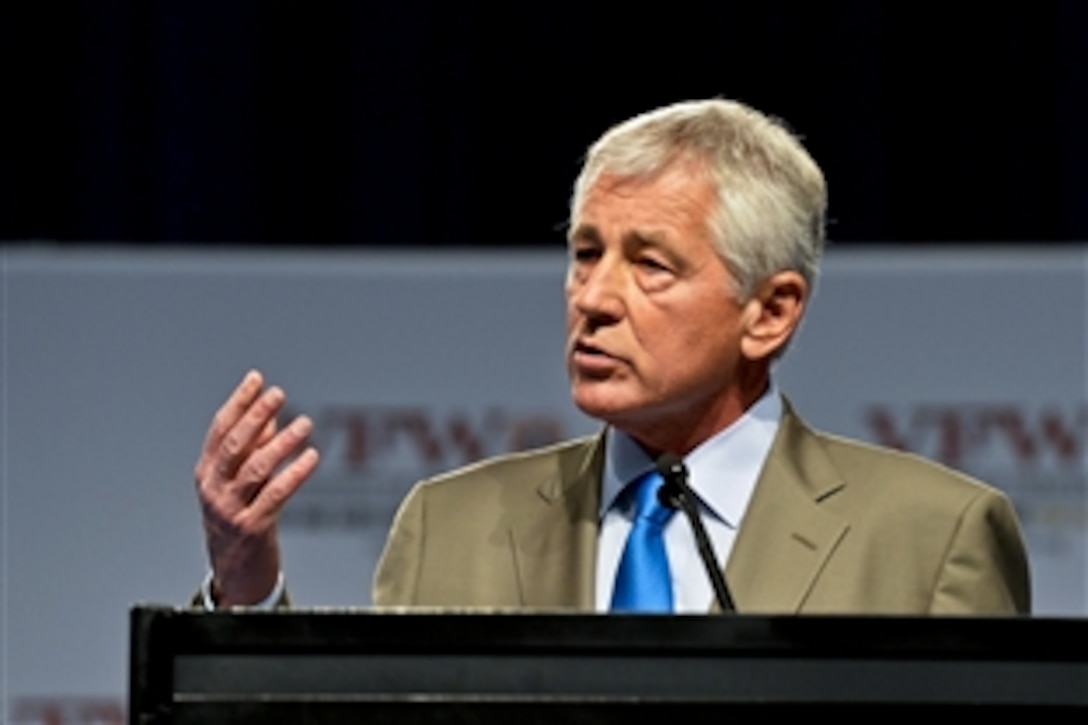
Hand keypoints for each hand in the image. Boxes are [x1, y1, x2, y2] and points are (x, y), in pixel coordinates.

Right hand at [195, 370, 319, 606]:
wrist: (235, 574)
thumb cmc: (239, 519)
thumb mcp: (238, 483)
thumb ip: (252, 450)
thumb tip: (270, 416)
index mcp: (206, 472)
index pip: (220, 429)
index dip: (238, 403)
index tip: (257, 378)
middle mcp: (213, 488)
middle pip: (235, 445)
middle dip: (256, 416)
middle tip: (278, 394)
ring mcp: (230, 509)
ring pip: (255, 468)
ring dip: (281, 443)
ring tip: (304, 423)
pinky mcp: (252, 528)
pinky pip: (276, 495)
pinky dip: (295, 474)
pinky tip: (312, 457)